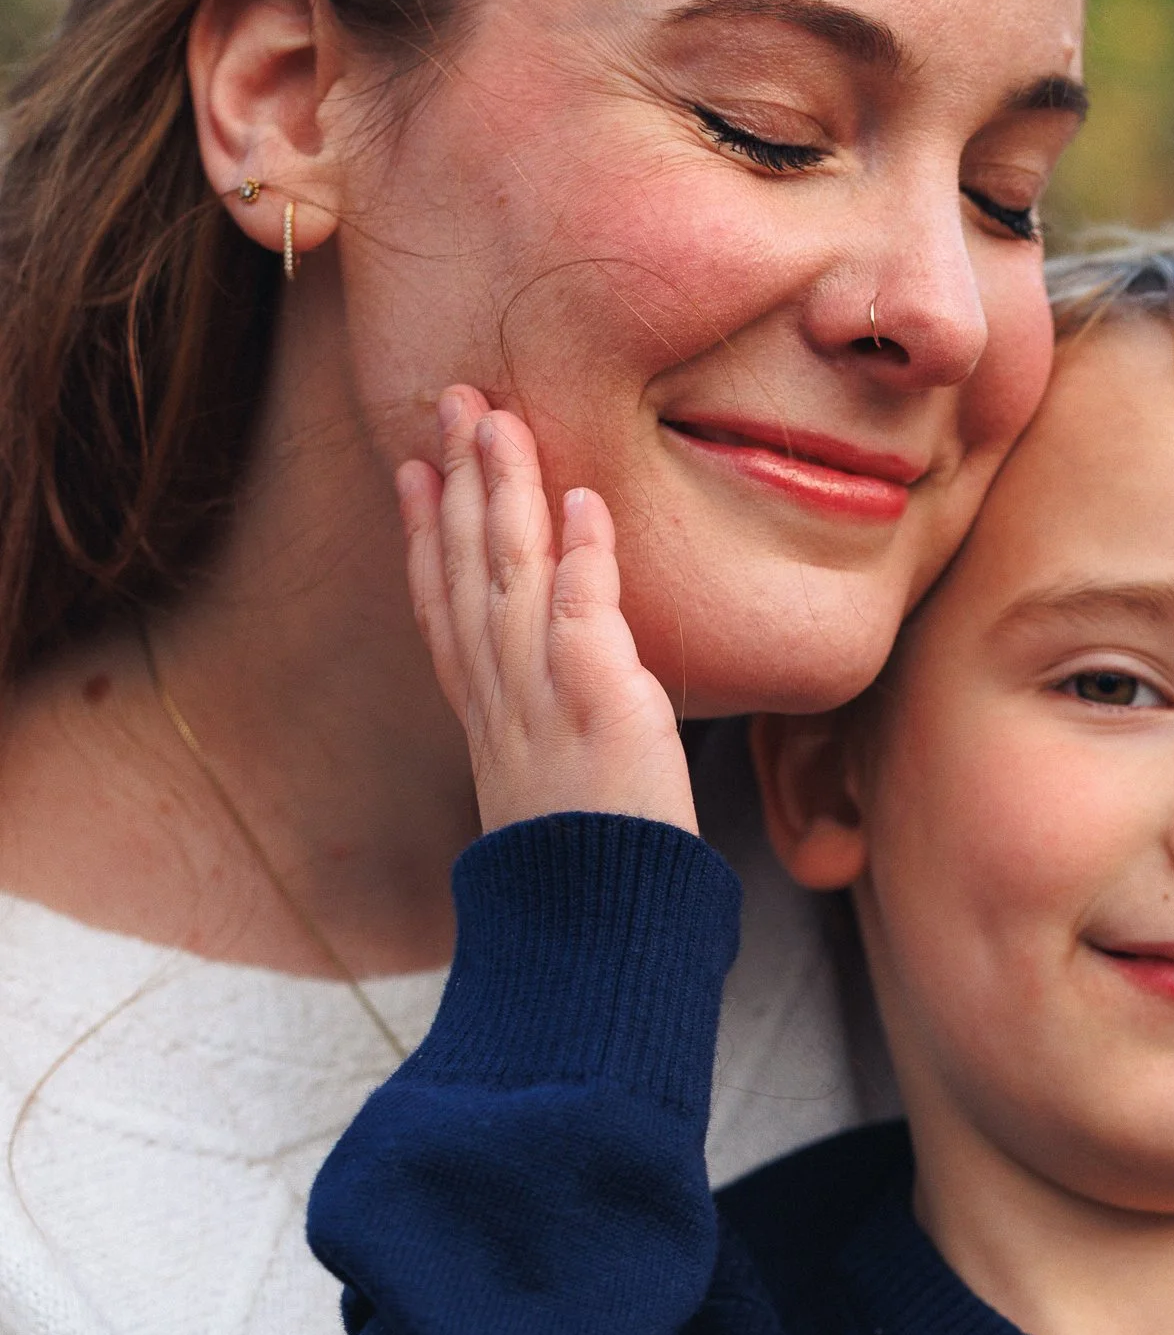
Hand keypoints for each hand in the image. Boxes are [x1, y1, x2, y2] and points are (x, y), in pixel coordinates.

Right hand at [399, 389, 694, 834]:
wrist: (596, 931)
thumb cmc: (590, 877)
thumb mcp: (552, 800)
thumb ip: (551, 744)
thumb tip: (574, 718)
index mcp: (487, 721)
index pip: (444, 612)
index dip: (425, 537)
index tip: (415, 474)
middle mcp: (502, 700)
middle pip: (467, 571)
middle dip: (459, 482)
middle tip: (453, 403)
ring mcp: (542, 696)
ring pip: (511, 573)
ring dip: (505, 491)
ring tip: (498, 419)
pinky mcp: (597, 701)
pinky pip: (585, 610)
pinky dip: (582, 554)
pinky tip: (580, 500)